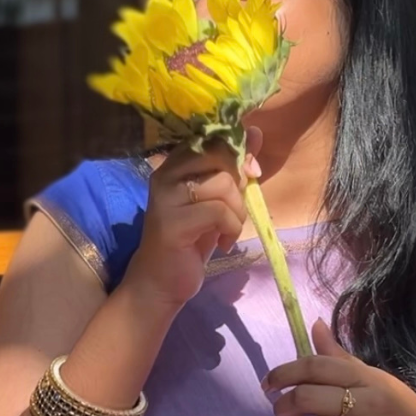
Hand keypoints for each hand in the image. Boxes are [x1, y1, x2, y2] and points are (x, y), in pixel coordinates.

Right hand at [124, 130, 262, 309]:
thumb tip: (255, 133)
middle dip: (239, 185)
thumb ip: (233, 167)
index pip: (213, 138)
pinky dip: (231, 229)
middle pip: (221, 156)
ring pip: (224, 184)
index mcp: (175, 163)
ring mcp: (166, 196)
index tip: (247, 177)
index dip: (238, 153)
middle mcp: (166, 173)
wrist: (160, 282)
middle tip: (233, 211)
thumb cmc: (190, 239)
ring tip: (227, 230)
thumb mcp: (217, 199)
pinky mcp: (172, 222)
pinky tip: (223, 243)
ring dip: (237, 212)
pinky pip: (219, 212)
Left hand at [263, 318, 415, 415]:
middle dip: (284, 407)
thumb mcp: (378, 381)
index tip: (268, 383)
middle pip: (308, 398)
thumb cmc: (407, 415)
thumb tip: (314, 325)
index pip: (316, 366)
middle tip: (280, 414)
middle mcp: (370, 403)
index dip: (284, 372)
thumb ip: (342, 358)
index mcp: (369, 378)